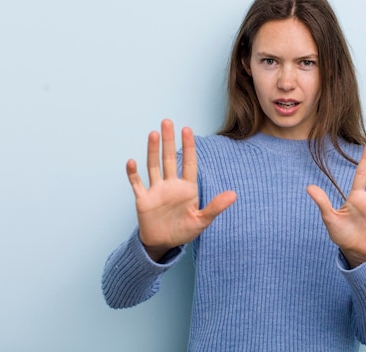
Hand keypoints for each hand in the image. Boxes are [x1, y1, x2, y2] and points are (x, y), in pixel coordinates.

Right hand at [126, 119, 236, 260]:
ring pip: (153, 166)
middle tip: (168, 122)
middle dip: (169, 141)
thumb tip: (234, 195)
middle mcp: (171, 185)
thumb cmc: (184, 230)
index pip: (189, 162)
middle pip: (169, 158)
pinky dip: (133, 174)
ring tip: (154, 134)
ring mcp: (156, 191)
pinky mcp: (143, 200)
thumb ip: (216, 207)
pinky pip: (137, 184)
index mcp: (187, 188)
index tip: (187, 130)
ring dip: (153, 151)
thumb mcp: (202, 220)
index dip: (188, 146)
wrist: (164, 243)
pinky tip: (132, 162)